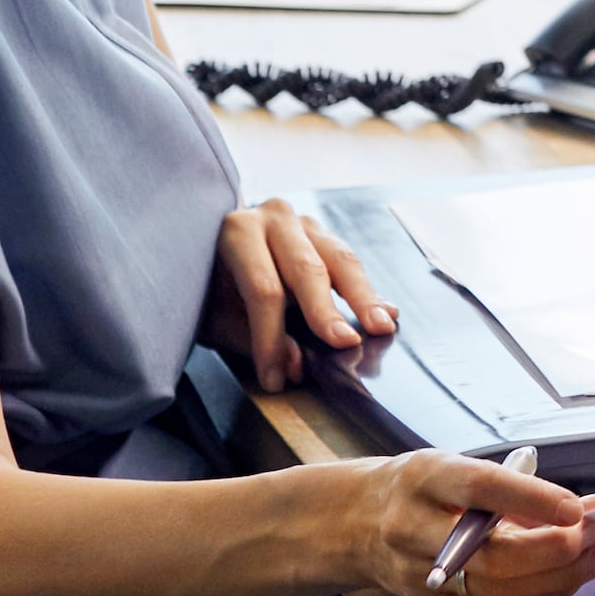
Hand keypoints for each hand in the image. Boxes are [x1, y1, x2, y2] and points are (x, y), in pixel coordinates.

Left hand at [211, 201, 398, 391]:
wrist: (208, 250)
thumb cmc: (211, 289)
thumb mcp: (216, 317)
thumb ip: (250, 338)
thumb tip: (294, 364)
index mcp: (238, 233)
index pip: (263, 289)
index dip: (271, 337)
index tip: (276, 378)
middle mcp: (274, 217)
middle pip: (307, 269)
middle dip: (326, 311)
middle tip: (345, 344)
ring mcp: (304, 221)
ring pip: (340, 259)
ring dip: (363, 297)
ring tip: (381, 325)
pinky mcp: (323, 233)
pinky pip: (348, 261)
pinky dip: (367, 290)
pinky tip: (386, 312)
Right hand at [342, 449, 594, 595]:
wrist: (356, 523)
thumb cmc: (418, 488)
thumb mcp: (456, 466)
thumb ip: (514, 485)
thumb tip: (582, 507)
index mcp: (423, 479)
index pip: (480, 488)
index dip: (531, 499)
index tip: (576, 507)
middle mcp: (413, 528)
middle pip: (490, 553)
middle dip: (552, 551)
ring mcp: (418, 574)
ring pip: (494, 589)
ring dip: (555, 577)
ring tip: (594, 559)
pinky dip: (535, 594)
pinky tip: (565, 578)